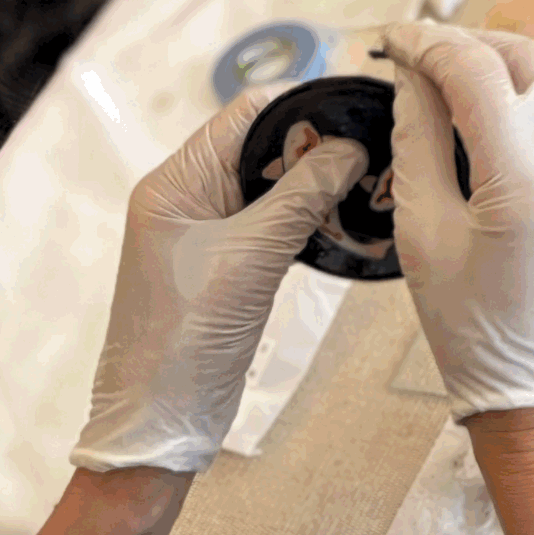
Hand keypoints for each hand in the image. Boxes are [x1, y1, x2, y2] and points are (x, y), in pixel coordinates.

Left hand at [70, 92, 366, 472]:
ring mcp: (206, 234)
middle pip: (259, 147)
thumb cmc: (184, 341)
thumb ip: (301, 196)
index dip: (300, 108)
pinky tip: (342, 220)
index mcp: (174, 184)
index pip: (243, 116)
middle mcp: (186, 199)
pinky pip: (272, 222)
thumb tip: (350, 147)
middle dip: (314, 146)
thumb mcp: (250, 258)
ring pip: (270, 187)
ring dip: (314, 184)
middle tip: (372, 150)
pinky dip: (306, 218)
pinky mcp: (227, 265)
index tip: (355, 112)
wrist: (161, 426)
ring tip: (366, 182)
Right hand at [381, 23, 533, 415]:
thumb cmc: (474, 329)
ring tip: (480, 72)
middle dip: (472, 47)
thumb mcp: (422, 232)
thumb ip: (417, 136)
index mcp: (525, 188)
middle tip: (429, 57)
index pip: (475, 71)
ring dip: (525, 59)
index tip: (398, 39)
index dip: (428, 42)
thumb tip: (413, 71)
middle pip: (527, 61)